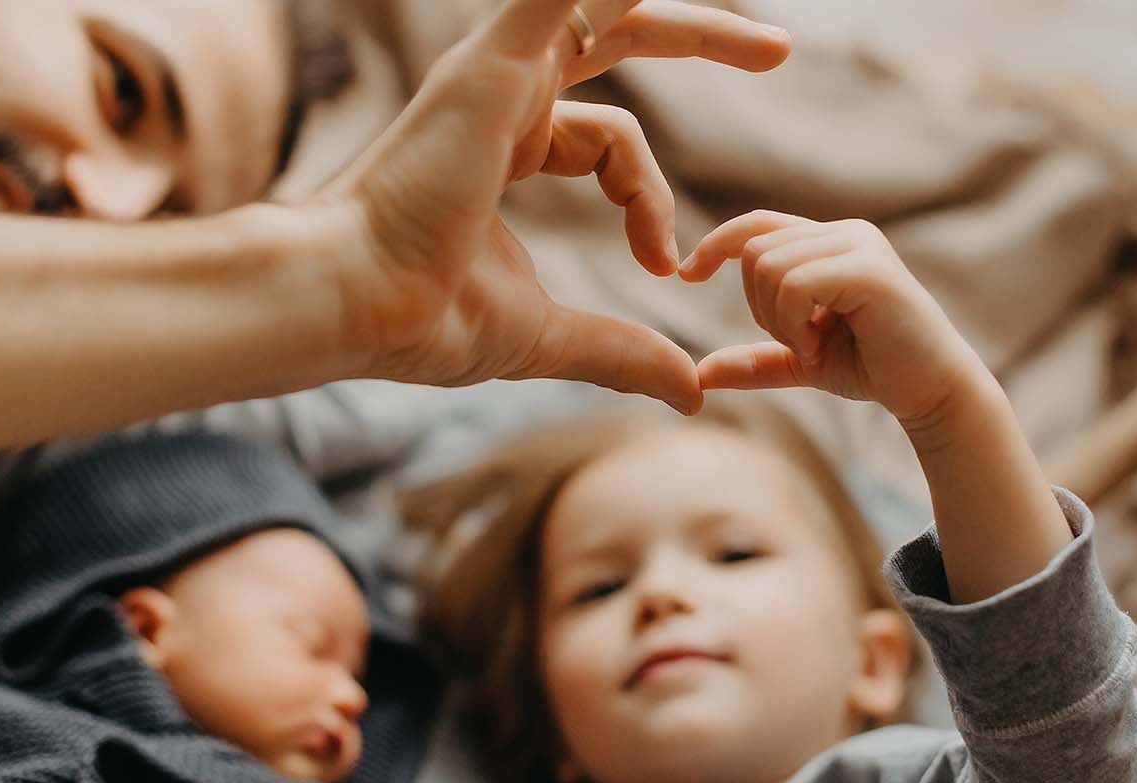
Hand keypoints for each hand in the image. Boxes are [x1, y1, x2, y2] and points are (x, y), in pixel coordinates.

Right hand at [301, 0, 790, 413]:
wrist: (357, 304)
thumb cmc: (424, 319)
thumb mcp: (548, 336)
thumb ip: (622, 351)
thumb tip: (689, 391)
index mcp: (507, 147)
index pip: (610, 140)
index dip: (651, 201)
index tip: (665, 265)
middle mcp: (502, 98)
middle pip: (614, 39)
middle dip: (700, 39)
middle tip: (780, 53)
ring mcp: (495, 74)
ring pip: (605, 9)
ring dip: (689, 19)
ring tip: (774, 45)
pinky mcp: (492, 66)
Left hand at [685, 212, 991, 430]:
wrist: (930, 391)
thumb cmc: (872, 369)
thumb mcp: (801, 363)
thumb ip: (755, 362)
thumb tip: (699, 375)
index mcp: (828, 242)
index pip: (756, 224)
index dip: (716, 244)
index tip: (687, 274)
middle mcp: (844, 233)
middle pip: (754, 251)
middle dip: (758, 307)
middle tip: (798, 342)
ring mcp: (859, 245)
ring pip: (768, 266)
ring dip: (777, 319)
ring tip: (812, 345)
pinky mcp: (870, 268)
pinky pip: (794, 283)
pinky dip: (793, 323)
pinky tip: (819, 346)